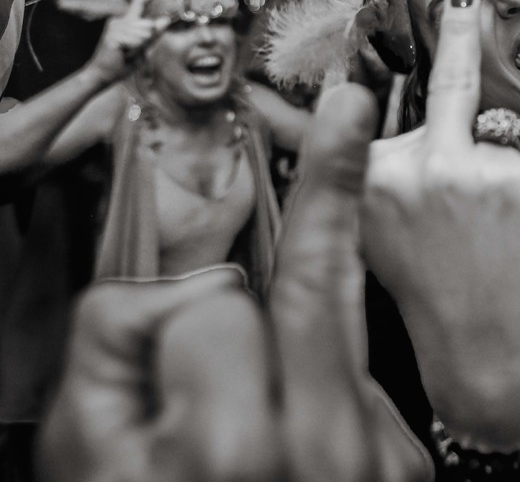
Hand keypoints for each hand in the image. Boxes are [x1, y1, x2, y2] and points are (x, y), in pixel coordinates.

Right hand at [39, 86, 432, 481]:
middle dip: (335, 180)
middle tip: (351, 105)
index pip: (214, 304)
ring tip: (299, 294)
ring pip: (338, 331)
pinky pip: (359, 384)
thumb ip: (116, 347)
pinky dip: (327, 380)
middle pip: (323, 279)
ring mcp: (372, 458)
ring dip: (303, 321)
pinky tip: (298, 431)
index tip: (183, 300)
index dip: (176, 317)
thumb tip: (174, 280)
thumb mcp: (83, 460)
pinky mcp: (405, 465)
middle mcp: (318, 447)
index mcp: (226, 444)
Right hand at [84, 0, 168, 83]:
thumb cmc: (123, 62)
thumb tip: (165, 20)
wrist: (103, 74)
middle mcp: (120, 20)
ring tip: (126, 52)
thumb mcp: (142, 48)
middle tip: (132, 51)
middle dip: (147, 41)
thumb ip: (153, 35)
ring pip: (144, 33)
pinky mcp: (113, 36)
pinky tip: (123, 53)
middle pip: (149, 25)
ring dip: (140, 47)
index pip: (140, 4)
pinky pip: (136, 41)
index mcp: (127, 22)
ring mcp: (115, 27)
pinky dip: (135, 50)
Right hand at [363, 0, 519, 446]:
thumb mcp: (386, 237)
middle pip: (449, 84)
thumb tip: (393, 124)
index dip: (365, 73)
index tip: (359, 26)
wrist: (495, 359)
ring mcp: (482, 169)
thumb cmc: (440, 299)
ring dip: (501, 169)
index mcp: (374, 181)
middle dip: (457, 33)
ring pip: (502, 138)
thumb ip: (389, 176)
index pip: (361, 114)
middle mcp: (423, 165)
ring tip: (495, 231)